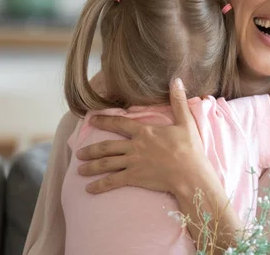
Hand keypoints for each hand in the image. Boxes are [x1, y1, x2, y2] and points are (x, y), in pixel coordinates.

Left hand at [76, 78, 211, 194]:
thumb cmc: (190, 149)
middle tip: (79, 153)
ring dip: (91, 167)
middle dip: (91, 150)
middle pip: (107, 146)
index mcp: (145, 132)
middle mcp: (135, 146)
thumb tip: (177, 80)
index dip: (105, 120)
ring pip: (106, 164)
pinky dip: (99, 185)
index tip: (92, 119)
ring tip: (79, 169)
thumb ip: (179, 101)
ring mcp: (133, 162)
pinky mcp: (134, 177)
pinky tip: (89, 189)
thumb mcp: (186, 122)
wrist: (190, 173)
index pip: (120, 123)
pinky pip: (112, 181)